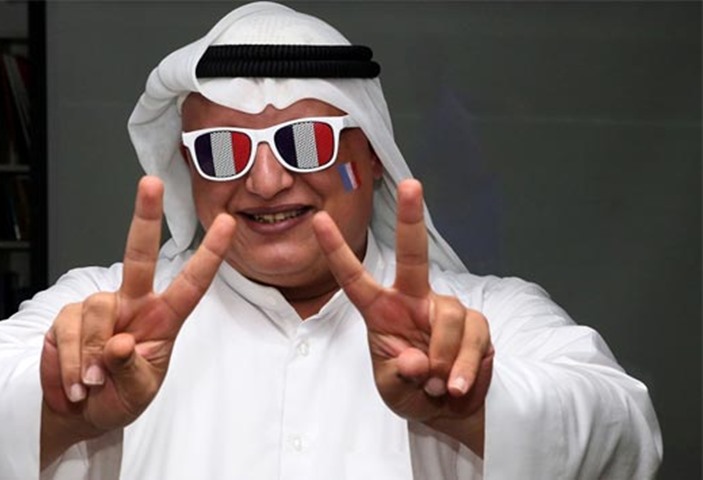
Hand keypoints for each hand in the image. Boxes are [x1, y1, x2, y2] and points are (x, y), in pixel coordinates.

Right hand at [39, 176, 234, 465]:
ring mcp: (99, 308)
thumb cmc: (118, 398)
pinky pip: (68, 330)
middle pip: (139, 255)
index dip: (210, 255)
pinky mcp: (68, 317)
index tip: (227, 224)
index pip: (191, 284)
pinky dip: (70, 363)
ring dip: (91, 354)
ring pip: (97, 308)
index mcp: (162, 319)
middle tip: (151, 183)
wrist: (78, 412)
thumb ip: (132, 369)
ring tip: (92, 383)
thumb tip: (118, 343)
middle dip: (144, 217)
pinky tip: (74, 383)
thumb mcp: (137, 393)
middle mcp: (132, 304)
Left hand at [313, 179, 492, 452]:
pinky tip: (459, 386)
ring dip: (443, 360)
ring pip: (449, 318)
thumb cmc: (412, 391)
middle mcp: (414, 299)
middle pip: (412, 254)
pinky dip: (466, 368)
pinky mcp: (476, 323)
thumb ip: (399, 375)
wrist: (451, 409)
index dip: (336, 251)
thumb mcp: (393, 390)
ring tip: (438, 386)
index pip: (353, 278)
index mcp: (381, 310)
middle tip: (411, 183)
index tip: (319, 220)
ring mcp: (446, 308)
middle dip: (411, 218)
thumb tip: (416, 360)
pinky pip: (474, 339)